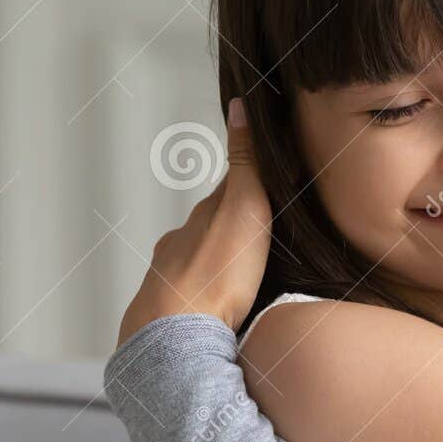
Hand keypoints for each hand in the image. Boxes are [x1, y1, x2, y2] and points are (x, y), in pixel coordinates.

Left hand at [117, 99, 271, 346]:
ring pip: (198, 264)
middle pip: (211, 229)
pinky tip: (219, 308)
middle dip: (234, 228)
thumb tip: (239, 105)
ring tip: (245, 276)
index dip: (252, 184)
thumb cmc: (216, 275)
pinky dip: (207, 297)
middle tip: (263, 233)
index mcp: (201, 218)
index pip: (230, 191)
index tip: (271, 180)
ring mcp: (171, 281)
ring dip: (219, 266)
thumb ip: (245, 163)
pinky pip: (193, 299)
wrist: (174, 336)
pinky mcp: (171, 316)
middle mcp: (181, 244)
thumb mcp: (243, 208)